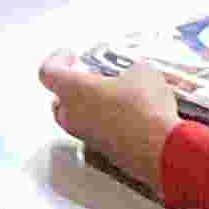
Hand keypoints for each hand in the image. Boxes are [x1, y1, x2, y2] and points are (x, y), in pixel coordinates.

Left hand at [39, 52, 183, 193]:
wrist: (161, 149)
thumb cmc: (143, 107)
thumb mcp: (142, 72)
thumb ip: (129, 71)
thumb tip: (134, 76)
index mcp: (72, 90)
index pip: (48, 72)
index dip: (56, 60)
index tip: (69, 54)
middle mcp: (72, 116)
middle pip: (59, 100)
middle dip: (72, 88)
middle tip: (90, 79)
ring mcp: (86, 137)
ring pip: (78, 119)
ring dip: (90, 106)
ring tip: (112, 96)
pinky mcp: (105, 153)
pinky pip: (98, 133)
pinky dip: (107, 123)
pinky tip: (128, 116)